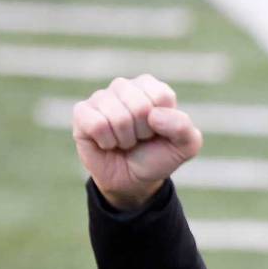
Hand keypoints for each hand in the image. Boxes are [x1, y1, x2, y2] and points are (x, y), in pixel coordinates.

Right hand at [72, 75, 201, 209]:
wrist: (132, 181)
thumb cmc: (158, 157)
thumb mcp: (185, 146)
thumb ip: (183, 128)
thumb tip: (153, 115)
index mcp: (152, 88)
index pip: (161, 96)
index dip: (162, 123)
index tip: (157, 132)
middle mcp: (125, 87)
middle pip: (139, 106)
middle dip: (143, 132)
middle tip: (139, 139)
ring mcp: (101, 97)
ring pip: (118, 117)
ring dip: (125, 139)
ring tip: (124, 141)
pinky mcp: (82, 112)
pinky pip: (97, 124)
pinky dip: (106, 141)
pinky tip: (107, 142)